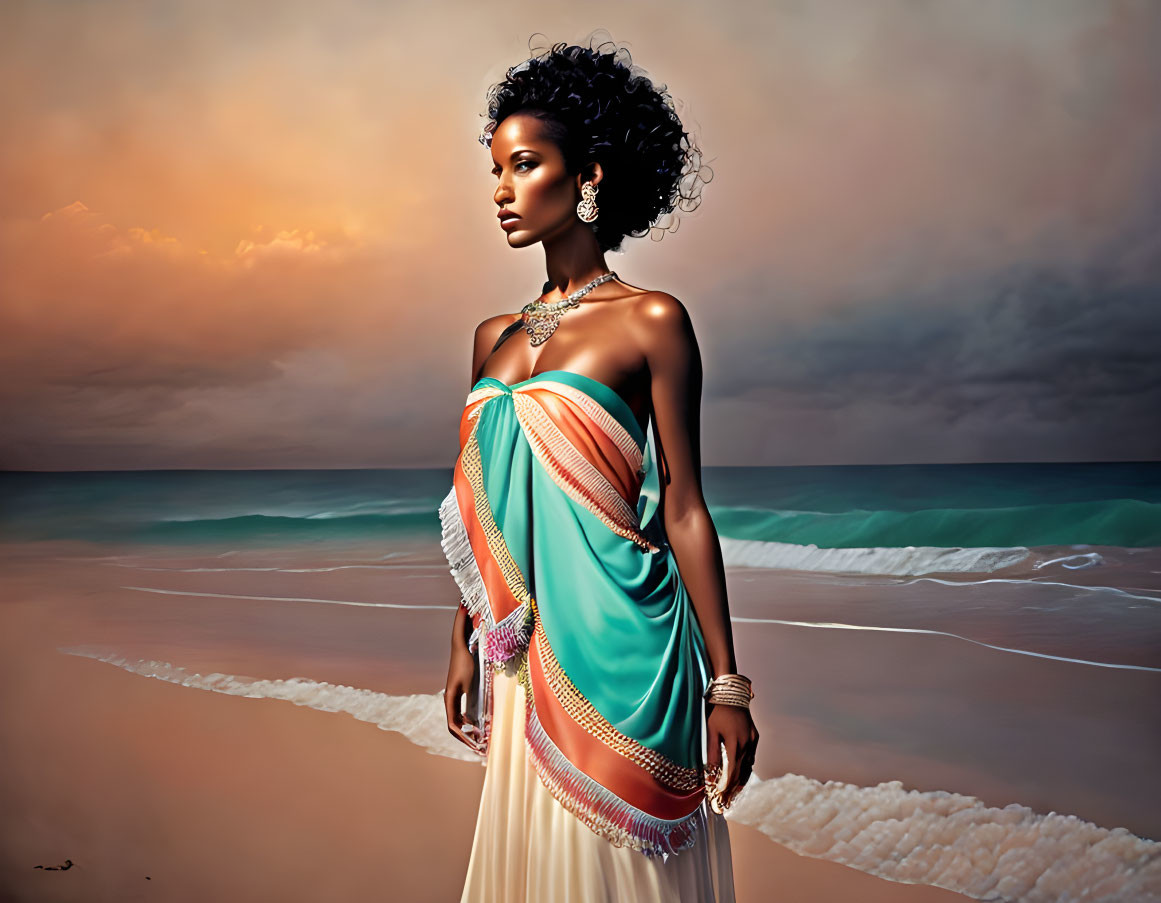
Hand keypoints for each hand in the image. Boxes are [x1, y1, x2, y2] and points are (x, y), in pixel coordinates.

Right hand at [445, 641, 484, 756]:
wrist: (461, 647)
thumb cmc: (466, 663)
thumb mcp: (471, 683)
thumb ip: (473, 700)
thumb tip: (477, 721)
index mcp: (450, 700)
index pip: (454, 725)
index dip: (464, 738)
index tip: (475, 746)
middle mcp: (450, 700)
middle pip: (454, 726)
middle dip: (465, 738)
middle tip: (479, 747)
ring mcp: (454, 697)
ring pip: (457, 720)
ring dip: (467, 731)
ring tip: (479, 739)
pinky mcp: (459, 693)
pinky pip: (461, 712)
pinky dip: (468, 721)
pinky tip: (477, 725)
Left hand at [705, 703, 758, 806]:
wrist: (731, 693)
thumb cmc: (716, 711)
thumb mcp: (710, 732)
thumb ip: (712, 754)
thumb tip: (710, 775)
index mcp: (735, 742)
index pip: (731, 772)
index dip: (726, 786)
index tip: (719, 797)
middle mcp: (747, 743)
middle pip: (741, 772)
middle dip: (732, 788)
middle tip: (725, 801)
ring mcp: (753, 740)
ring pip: (749, 767)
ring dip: (741, 781)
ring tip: (733, 794)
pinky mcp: (755, 736)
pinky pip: (751, 757)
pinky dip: (746, 768)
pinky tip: (741, 775)